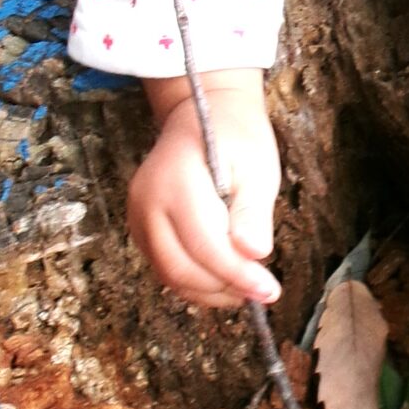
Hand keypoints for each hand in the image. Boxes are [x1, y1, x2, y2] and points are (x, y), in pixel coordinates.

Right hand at [130, 69, 279, 310]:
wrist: (202, 115)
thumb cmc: (235, 137)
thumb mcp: (257, 166)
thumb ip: (252, 211)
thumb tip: (253, 253)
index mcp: (177, 181)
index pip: (205, 245)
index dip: (238, 274)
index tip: (270, 290)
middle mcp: (147, 202)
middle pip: (181, 268)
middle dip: (224, 288)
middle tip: (262, 292)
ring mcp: (138, 217)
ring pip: (170, 275)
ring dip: (210, 291)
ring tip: (247, 288)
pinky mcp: (141, 229)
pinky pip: (165, 268)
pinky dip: (196, 283)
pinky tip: (225, 280)